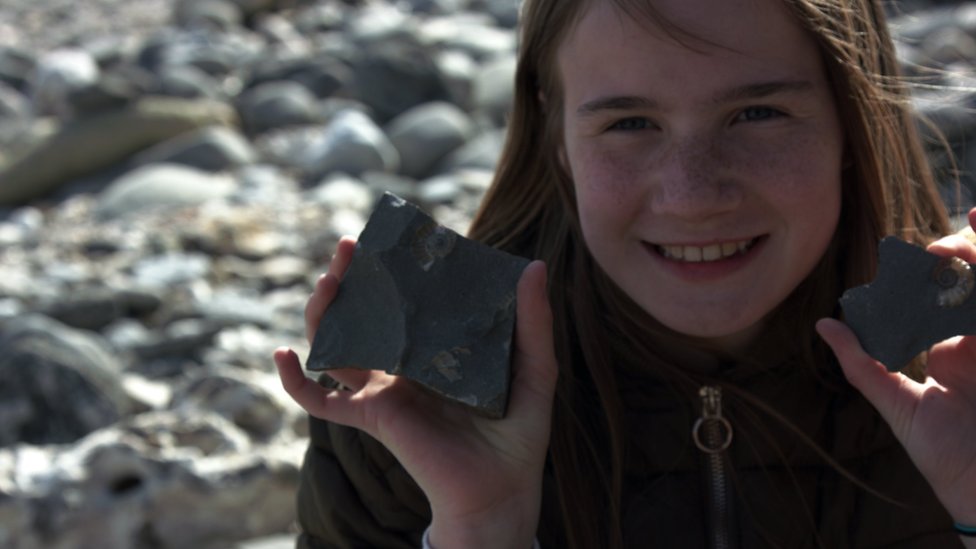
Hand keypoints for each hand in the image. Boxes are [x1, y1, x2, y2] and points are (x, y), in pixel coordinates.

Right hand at [274, 236, 558, 548]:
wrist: (500, 491)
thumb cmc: (518, 433)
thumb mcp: (533, 369)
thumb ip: (533, 322)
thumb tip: (536, 266)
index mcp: (437, 350)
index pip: (407, 302)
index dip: (392, 270)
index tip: (389, 236)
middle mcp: (405, 365)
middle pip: (365, 315)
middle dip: (352, 279)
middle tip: (350, 246)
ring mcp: (383, 390)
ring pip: (337, 347)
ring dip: (322, 313)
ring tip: (327, 282)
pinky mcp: (372, 417)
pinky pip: (319, 402)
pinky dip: (294, 381)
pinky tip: (281, 354)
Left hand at [817, 208, 975, 529]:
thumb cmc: (945, 455)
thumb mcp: (899, 405)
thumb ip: (864, 364)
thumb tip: (824, 324)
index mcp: (955, 349)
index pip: (947, 292)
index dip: (942, 262)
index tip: (922, 250)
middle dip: (965, 250)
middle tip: (937, 250)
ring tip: (953, 249)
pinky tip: (971, 270)